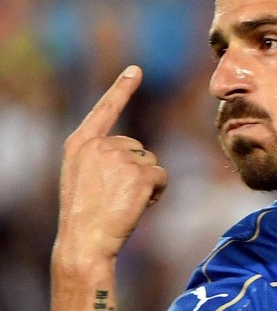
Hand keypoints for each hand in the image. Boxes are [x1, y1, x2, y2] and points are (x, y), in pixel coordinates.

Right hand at [55, 66, 167, 261]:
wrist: (85, 240)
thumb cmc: (84, 216)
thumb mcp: (82, 178)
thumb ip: (102, 159)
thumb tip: (138, 155)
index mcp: (80, 144)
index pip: (105, 110)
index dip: (122, 89)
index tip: (136, 70)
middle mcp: (100, 145)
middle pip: (136, 147)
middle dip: (135, 169)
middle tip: (117, 196)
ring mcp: (120, 158)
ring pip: (151, 162)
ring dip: (146, 182)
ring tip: (124, 203)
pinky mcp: (140, 174)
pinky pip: (161, 176)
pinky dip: (156, 192)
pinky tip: (139, 205)